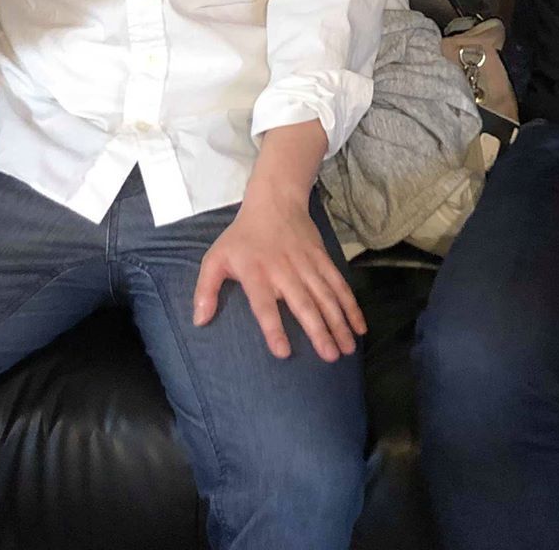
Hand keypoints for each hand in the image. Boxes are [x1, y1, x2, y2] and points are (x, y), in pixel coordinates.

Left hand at [192, 196, 366, 362]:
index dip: (273, 327)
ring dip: (339, 323)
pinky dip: (351, 305)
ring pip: (326, 296)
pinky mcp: (322, 259)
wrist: (274, 201)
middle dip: (318, 331)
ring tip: (347, 349)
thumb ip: (205, 290)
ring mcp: (306, 264)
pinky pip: (339, 284)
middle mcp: (283, 270)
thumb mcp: (215, 258)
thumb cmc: (241, 237)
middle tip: (330, 357)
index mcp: (255, 273)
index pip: (264, 304)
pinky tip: (359, 326)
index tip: (283, 351)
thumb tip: (199, 321)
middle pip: (303, 303)